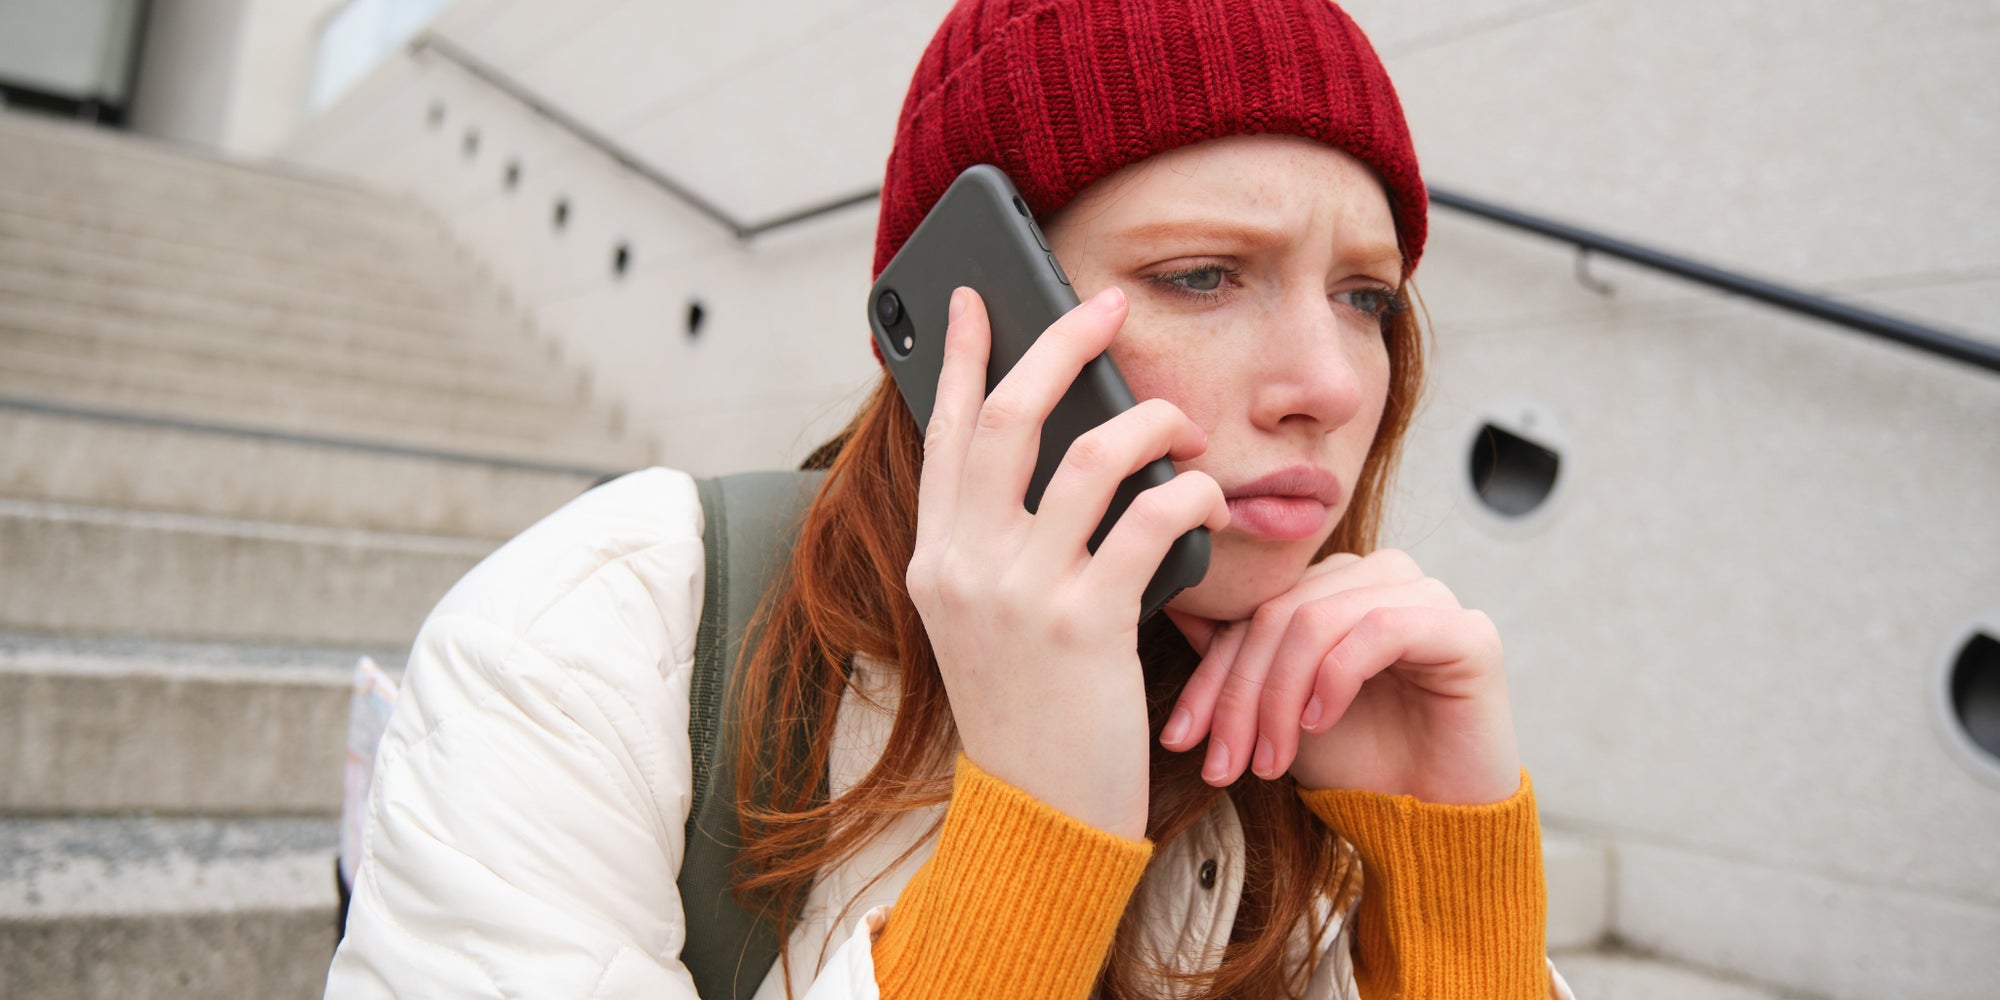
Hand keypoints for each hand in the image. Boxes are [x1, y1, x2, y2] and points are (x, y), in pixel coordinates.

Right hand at [905, 286, 1229, 838]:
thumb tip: (1056, 450)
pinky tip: (1205, 494)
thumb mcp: (984, 622)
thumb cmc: (1028, 712)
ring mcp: (1020, 594)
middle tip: (1108, 306)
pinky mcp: (1085, 624)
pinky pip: (1151, 518)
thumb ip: (998, 543)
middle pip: (1009, 415)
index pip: (942, 432)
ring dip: (1155, 422)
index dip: (958, 356)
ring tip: (1185, 428)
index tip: (976, 298)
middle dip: (1063, 343)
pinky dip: (1189, 491)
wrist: (1040, 815)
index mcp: (934, 560)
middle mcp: (965, 567)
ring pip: (1094, 455)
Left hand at [1161, 550, 1520, 804]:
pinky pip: (1380, 629)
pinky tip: (1319, 723)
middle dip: (1241, 695)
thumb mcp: (1277, 711)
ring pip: (1318, 619)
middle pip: (1280, 614)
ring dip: (1280, 698)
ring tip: (1270, 760)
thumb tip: (1171, 603)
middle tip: (1223, 763)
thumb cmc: (1358, 759)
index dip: (1212, 675)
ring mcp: (1426, 596)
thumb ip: (1236, 655)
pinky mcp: (1464, 630)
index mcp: (1335, 585)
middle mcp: (1381, 577)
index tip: (1182, 738)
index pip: (1254, 612)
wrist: (1431, 819)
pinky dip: (1336, 678)